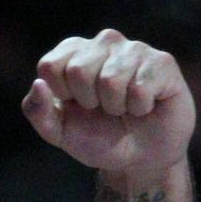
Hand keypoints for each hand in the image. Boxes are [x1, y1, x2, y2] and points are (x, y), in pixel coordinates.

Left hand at [23, 29, 195, 182]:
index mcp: (73, 53)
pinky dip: (140, 108)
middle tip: (103, 109)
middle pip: (78, 70)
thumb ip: (38, 110)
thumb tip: (38, 84)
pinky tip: (145, 106)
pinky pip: (140, 88)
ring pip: (110, 80)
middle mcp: (103, 43)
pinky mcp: (162, 62)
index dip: (61, 95)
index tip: (76, 105)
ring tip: (125, 107)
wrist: (141, 158)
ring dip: (116, 107)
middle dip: (89, 102)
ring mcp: (133, 49)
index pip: (50, 66)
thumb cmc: (99, 138)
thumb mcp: (59, 132)